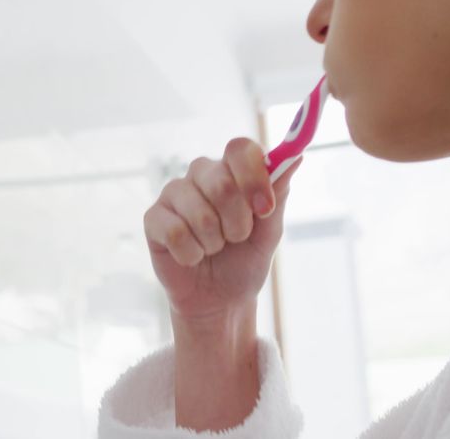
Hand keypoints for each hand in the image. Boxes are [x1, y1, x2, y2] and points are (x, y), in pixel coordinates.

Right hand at [144, 137, 302, 321]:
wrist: (220, 300)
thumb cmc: (245, 261)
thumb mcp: (270, 231)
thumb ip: (278, 194)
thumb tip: (296, 156)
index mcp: (231, 170)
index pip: (240, 149)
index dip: (254, 177)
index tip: (265, 209)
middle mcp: (201, 174)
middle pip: (221, 183)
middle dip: (237, 223)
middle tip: (237, 239)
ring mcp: (174, 194)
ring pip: (199, 213)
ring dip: (215, 243)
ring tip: (213, 249)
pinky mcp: (153, 218)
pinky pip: (176, 232)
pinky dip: (192, 254)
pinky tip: (192, 257)